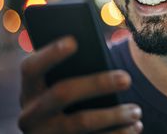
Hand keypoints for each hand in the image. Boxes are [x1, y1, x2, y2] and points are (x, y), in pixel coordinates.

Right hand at [18, 36, 142, 132]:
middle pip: (62, 93)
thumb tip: (99, 52)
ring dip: (114, 115)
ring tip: (136, 110)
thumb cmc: (70, 97)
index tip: (74, 41)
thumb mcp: (64, 83)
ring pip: (80, 123)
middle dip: (98, 84)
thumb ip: (77, 68)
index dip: (50, 53)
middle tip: (127, 78)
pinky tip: (135, 127)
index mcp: (30, 88)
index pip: (31, 67)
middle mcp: (30, 113)